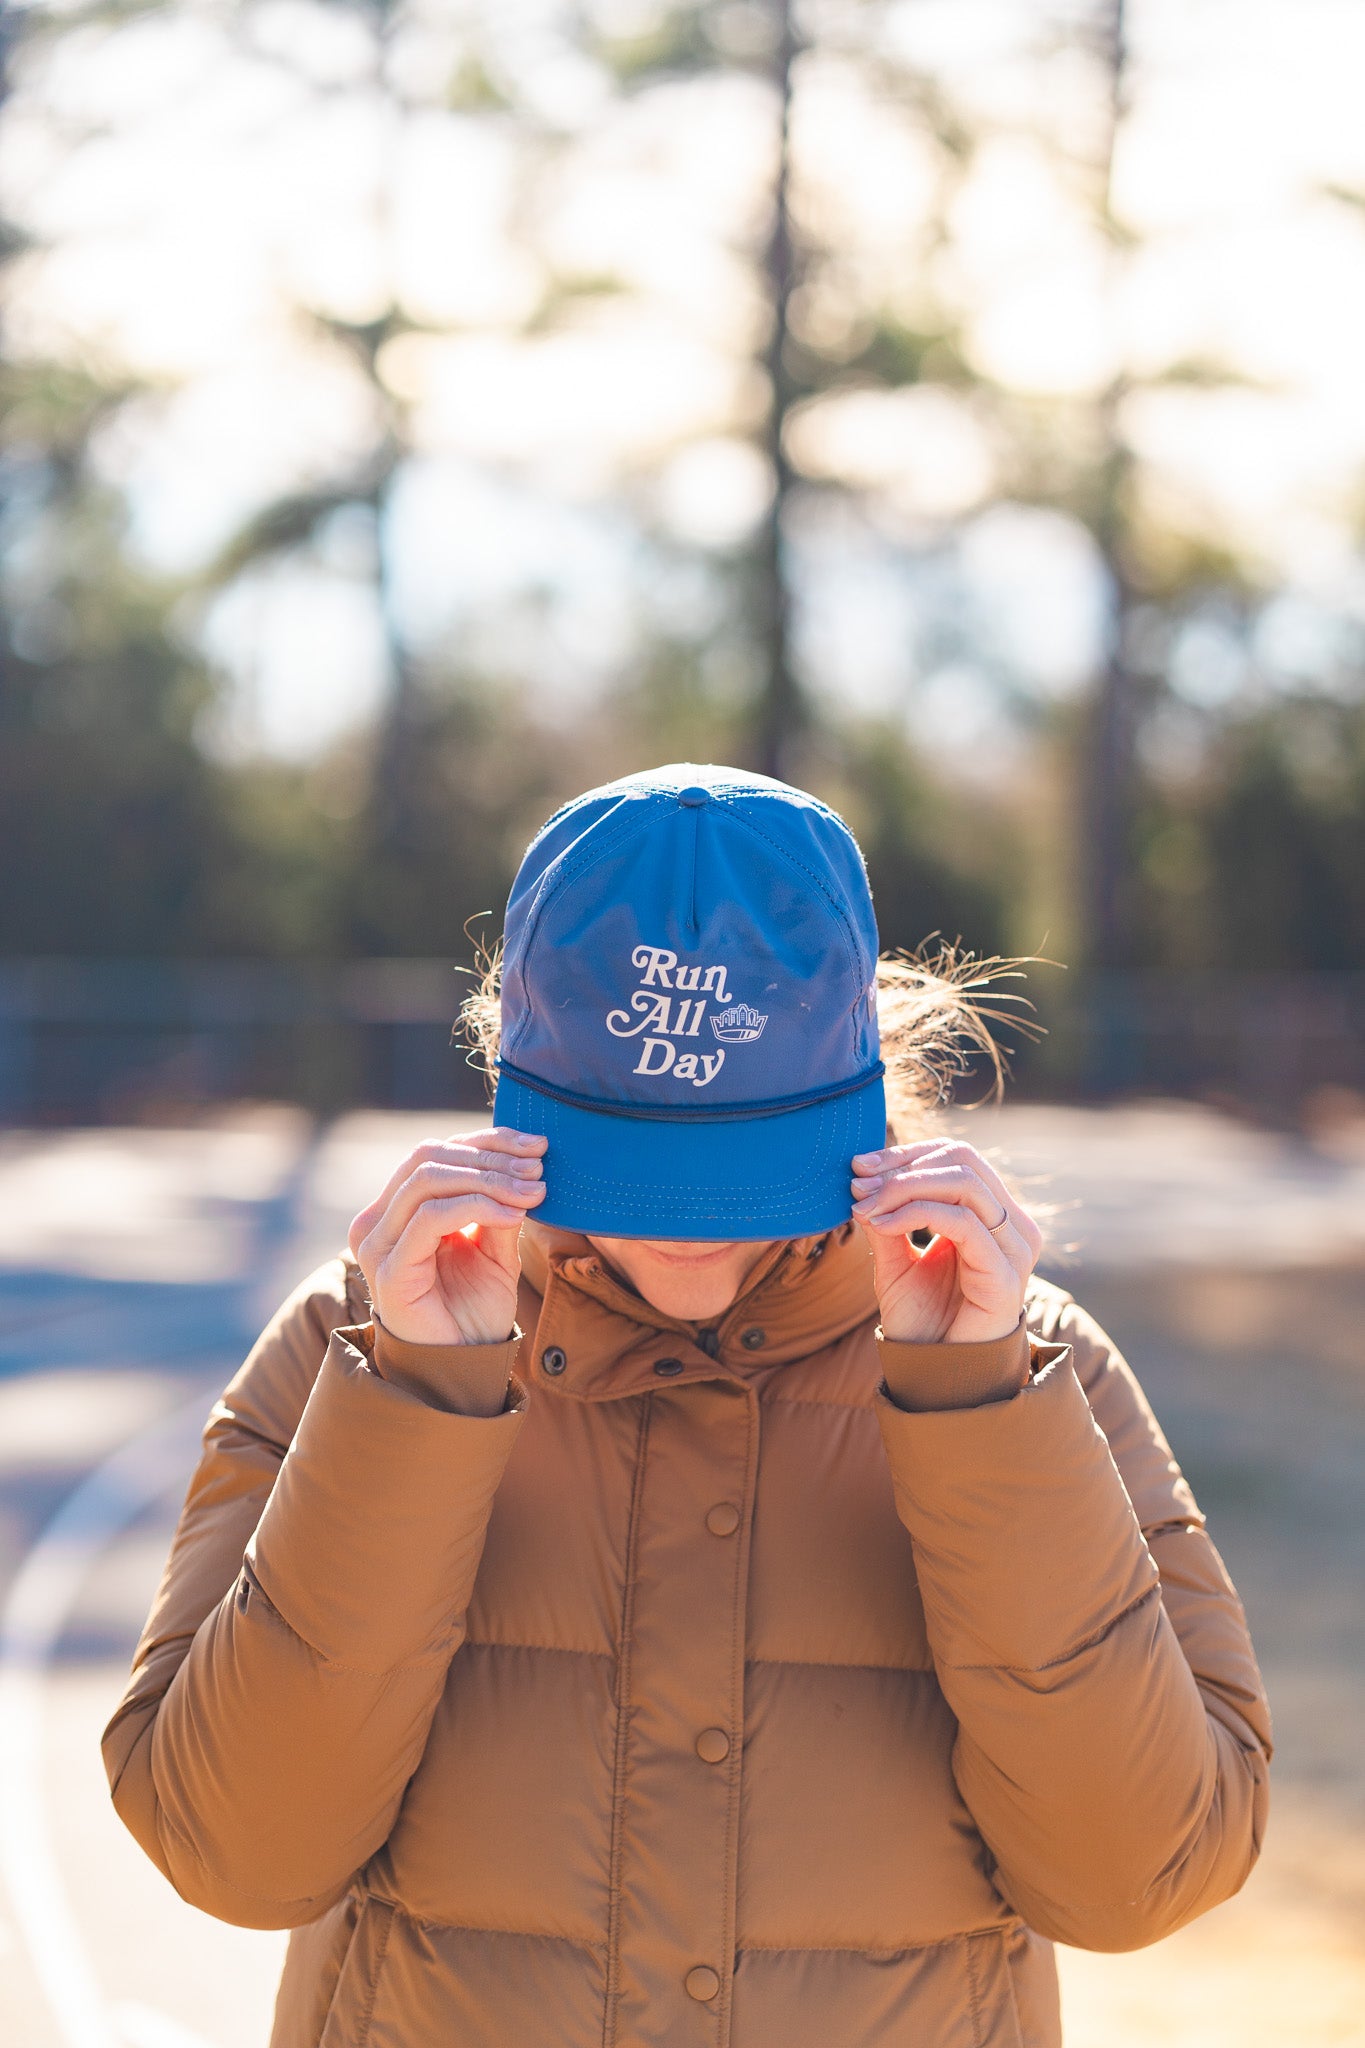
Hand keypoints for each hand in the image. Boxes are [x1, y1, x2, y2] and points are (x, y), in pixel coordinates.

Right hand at [348, 1128, 547, 1345]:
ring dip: (489, 1179)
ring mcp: (378, 1244)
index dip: (487, 1142)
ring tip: (532, 1191)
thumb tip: (524, 1161)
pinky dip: (477, 1205)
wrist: (465, 1367)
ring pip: (428, 1180)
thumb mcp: (494, 1246)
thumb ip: (498, 1203)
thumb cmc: (475, 1309)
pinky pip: (431, 1217)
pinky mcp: (389, 1268)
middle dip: (491, 1157)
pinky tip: (513, 1214)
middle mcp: (377, 1221)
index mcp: (397, 1209)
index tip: (536, 1146)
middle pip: (429, 1157)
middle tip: (538, 1169)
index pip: (436, 1152)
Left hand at [850, 1138, 1041, 1344]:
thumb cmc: (921, 1317)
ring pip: (964, 1185)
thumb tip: (863, 1178)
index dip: (907, 1154)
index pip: (957, 1158)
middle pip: (963, 1161)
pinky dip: (916, 1213)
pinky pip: (962, 1223)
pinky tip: (882, 1223)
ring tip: (866, 1205)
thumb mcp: (895, 1258)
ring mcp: (1014, 1248)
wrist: (934, 1372)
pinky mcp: (1006, 1274)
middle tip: (858, 1184)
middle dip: (903, 1166)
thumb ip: (887, 1216)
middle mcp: (1012, 1225)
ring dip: (905, 1187)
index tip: (859, 1166)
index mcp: (992, 1215)